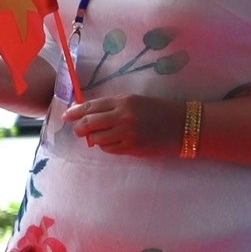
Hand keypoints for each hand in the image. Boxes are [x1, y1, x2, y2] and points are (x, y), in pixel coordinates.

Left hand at [65, 93, 181, 156]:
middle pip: (88, 123)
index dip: (75, 112)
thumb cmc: (158, 111)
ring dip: (93, 138)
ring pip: (96, 139)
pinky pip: (108, 149)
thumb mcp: (135, 102)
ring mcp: (127, 133)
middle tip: (79, 130)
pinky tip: (114, 142)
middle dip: (79, 128)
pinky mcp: (132, 148)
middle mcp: (123, 116)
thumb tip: (84, 112)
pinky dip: (106, 146)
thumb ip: (112, 106)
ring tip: (100, 136)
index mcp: (124, 102)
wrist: (184, 126)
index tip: (67, 116)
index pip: (91, 107)